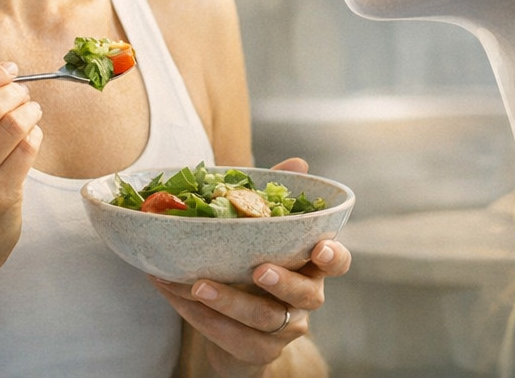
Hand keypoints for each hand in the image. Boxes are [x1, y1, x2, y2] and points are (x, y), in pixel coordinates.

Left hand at [150, 158, 351, 375]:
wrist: (235, 331)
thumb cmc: (251, 268)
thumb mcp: (263, 235)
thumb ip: (279, 200)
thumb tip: (299, 162)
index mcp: (311, 267)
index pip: (337, 262)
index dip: (333, 256)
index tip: (319, 246)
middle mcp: (306, 299)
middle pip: (305, 294)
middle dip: (282, 282)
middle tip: (258, 270)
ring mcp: (285, 330)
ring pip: (263, 319)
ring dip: (228, 301)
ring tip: (196, 283)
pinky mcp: (257, 353)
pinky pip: (232, 339)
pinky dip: (202, 317)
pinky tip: (177, 295)